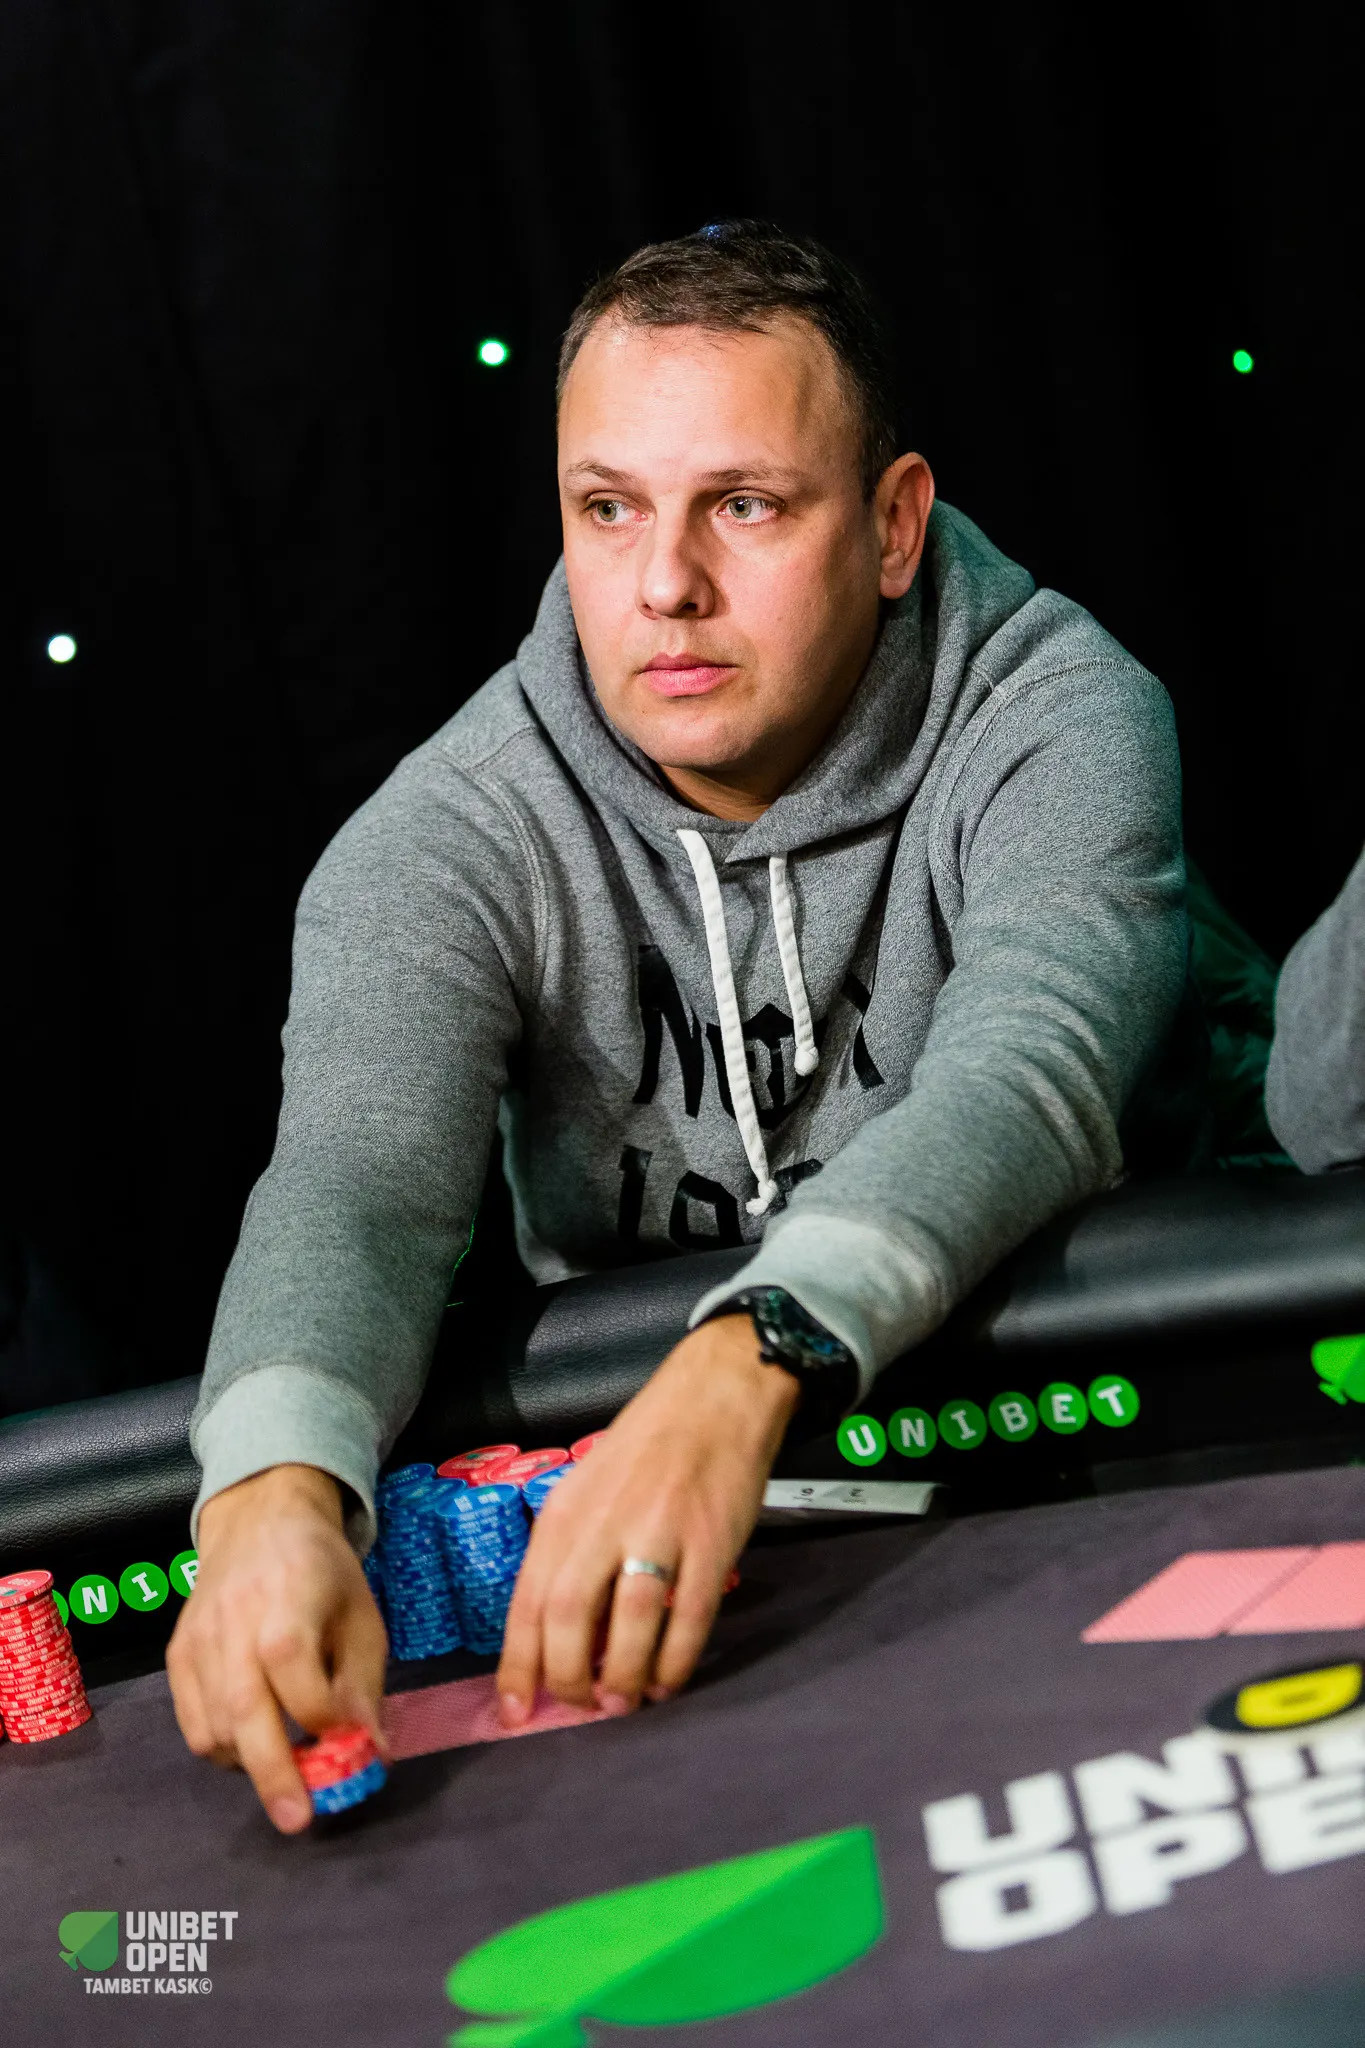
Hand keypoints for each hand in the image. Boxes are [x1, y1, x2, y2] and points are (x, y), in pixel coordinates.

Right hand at [166, 1463, 387, 1833]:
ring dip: (249, 1763)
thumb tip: (373, 1756)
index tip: (348, 1740)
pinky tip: (253, 1747)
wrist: (260, 1521)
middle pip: (242, 1706)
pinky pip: (192, 1724)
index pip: (292, 1664)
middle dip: (272, 1772)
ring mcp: (198, 1639)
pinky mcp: (176, 1655)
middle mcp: (234, 1619)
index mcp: (288, 1596)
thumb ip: (364, 1686)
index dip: (319, 1712)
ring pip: (212, 1725)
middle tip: (299, 1819)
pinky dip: (222, 1750)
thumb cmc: (323, 1572)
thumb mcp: (362, 1616)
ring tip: (287, 1769)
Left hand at [496, 1314, 797, 1723]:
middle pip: (569, 1619)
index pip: (528, 1603)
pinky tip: (668, 1680)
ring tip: (625, 1701)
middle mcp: (602, 1524)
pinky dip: (675, 1662)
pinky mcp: (710, 1543)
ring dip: (623, 1678)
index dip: (519, 1667)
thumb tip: (563, 1638)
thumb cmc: (646, 1448)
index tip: (515, 1714)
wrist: (714, 1396)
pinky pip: (688, 1619)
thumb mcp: (588, 1490)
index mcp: (564, 1513)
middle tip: (584, 1707)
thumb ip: (572, 1554)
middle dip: (570, 1679)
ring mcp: (659, 1533)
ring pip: (629, 1626)